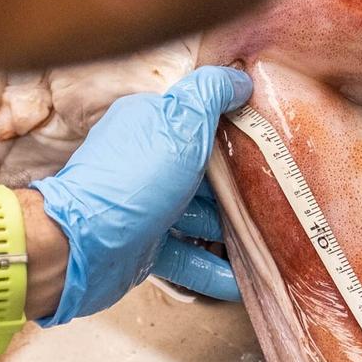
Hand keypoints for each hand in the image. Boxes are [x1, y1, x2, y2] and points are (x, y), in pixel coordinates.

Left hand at [29, 65, 251, 324]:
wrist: (80, 245)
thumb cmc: (132, 181)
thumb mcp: (180, 124)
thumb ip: (210, 95)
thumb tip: (238, 79)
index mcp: (152, 126)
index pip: (201, 124)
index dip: (237, 133)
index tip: (274, 146)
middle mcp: (147, 164)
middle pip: (204, 174)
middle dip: (241, 188)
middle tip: (281, 199)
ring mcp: (145, 208)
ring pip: (198, 218)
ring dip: (231, 231)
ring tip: (270, 242)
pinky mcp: (143, 247)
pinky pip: (186, 258)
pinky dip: (212, 270)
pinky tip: (241, 282)